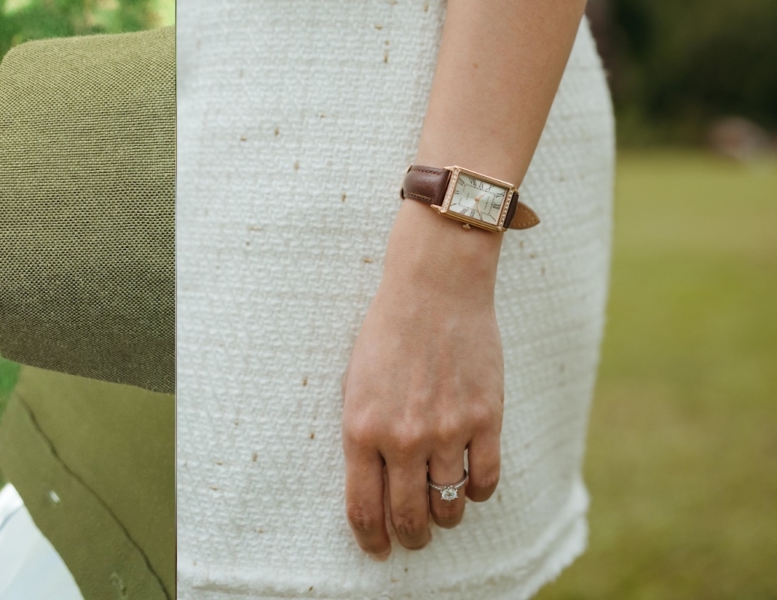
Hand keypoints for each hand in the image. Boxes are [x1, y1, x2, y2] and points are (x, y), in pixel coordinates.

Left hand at [341, 201, 503, 556]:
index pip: (364, 508)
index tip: (378, 550)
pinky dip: (478, 492)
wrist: (433, 290)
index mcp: (361, 430)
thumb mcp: (356, 386)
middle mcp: (402, 438)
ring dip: (445, 516)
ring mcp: (447, 431)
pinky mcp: (485, 419)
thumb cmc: (387, 335)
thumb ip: (364, 437)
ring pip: (449, 504)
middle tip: (414, 539)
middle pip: (408, 516)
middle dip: (410, 537)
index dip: (372, 538)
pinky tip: (469, 484)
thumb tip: (374, 487)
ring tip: (442, 512)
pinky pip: (485, 480)